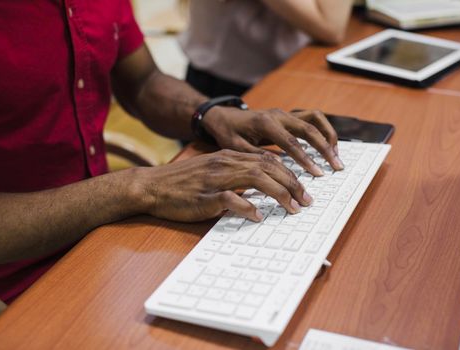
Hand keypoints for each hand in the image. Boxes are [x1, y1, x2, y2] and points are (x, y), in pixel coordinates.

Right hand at [133, 149, 312, 221]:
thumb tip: (260, 190)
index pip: (267, 159)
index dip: (289, 173)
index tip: (302, 188)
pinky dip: (247, 207)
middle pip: (268, 167)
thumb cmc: (182, 183)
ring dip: (279, 194)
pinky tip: (258, 216)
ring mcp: (215, 179)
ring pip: (256, 179)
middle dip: (292, 183)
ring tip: (293, 208)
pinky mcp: (205, 196)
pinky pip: (231, 199)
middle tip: (307, 200)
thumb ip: (235, 176)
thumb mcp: (212, 172)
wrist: (152, 186)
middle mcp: (225, 163)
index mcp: (228, 156)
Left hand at [202, 107, 343, 176]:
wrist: (224, 117)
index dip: (305, 158)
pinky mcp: (288, 115)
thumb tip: (278, 166)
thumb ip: (256, 156)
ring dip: (328, 135)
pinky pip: (311, 118)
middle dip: (325, 148)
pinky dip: (322, 130)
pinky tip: (327, 146)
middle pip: (309, 128)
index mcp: (265, 123)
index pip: (291, 142)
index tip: (317, 173)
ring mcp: (285, 113)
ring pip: (315, 118)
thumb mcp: (235, 148)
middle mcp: (278, 115)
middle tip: (336, 166)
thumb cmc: (228, 133)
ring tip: (335, 155)